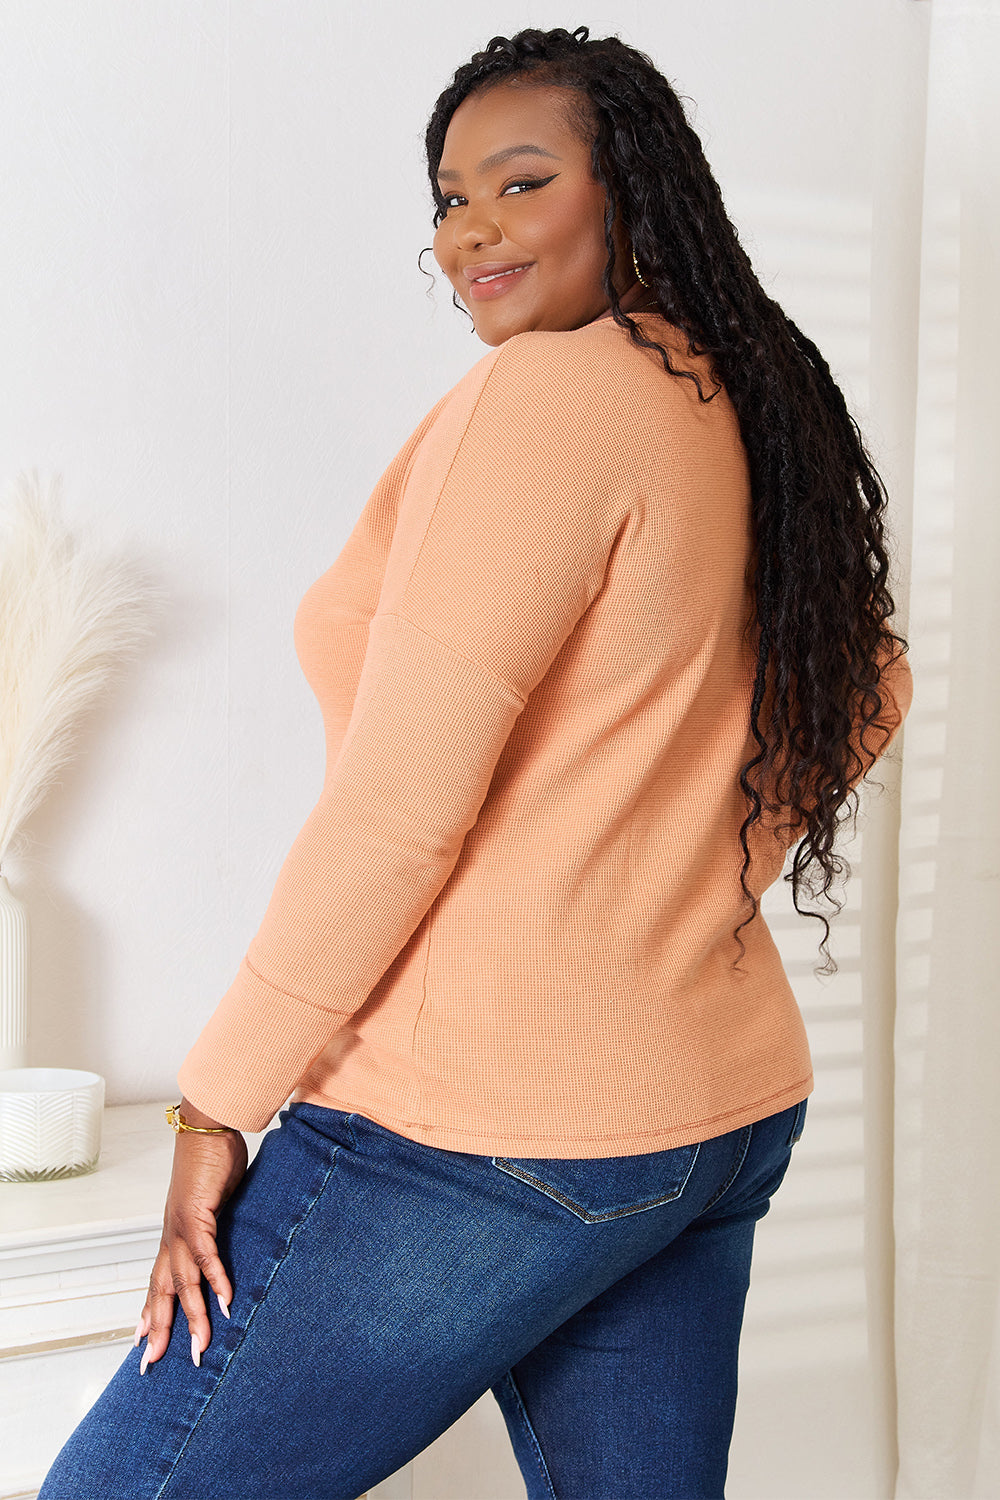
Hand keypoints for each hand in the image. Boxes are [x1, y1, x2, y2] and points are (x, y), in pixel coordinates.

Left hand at [134, 1099, 248, 1372]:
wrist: (206, 1124)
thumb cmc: (211, 1158)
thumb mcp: (213, 1200)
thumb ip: (218, 1223)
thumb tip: (229, 1237)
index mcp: (174, 1233)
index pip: (157, 1280)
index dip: (150, 1311)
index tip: (143, 1341)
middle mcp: (172, 1234)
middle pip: (162, 1290)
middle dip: (159, 1329)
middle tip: (152, 1364)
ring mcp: (183, 1226)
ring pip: (183, 1281)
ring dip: (193, 1316)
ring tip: (200, 1347)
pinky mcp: (200, 1214)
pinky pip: (207, 1254)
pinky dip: (216, 1279)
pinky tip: (224, 1302)